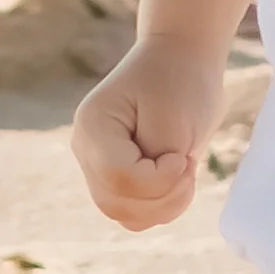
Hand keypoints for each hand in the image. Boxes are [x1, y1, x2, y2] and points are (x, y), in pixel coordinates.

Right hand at [69, 36, 227, 232]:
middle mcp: (86, 148)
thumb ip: (157, 162)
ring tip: (185, 172)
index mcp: (93, 126)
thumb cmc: (180, 82)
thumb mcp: (174, 121)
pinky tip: (178, 181)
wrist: (181, 59)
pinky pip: (133, 212)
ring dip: (163, 205)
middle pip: (116, 201)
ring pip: (124, 213)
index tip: (183, 156)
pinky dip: (161, 207)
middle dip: (163, 196)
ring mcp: (97, 164)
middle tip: (188, 164)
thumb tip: (148, 196)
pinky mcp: (116, 176)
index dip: (159, 179)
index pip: (119, 177)